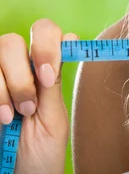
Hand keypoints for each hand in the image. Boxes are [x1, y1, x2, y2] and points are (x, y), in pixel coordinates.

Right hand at [0, 19, 78, 173]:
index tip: (49, 76)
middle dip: (23, 69)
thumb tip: (67, 40)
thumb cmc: (41, 153)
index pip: (46, 32)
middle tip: (31, 102)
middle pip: (14, 40)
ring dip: (10, 86)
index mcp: (44, 67)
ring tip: (17, 116)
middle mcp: (18, 66)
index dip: (48, 44)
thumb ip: (53, 83)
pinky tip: (3, 117)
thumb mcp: (52, 118)